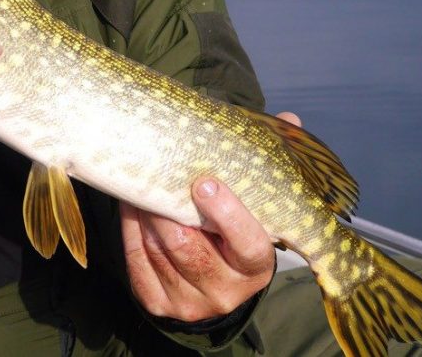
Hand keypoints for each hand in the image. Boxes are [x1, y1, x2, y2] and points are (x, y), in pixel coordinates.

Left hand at [121, 112, 301, 322]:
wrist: (213, 284)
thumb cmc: (235, 231)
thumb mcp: (255, 206)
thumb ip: (269, 165)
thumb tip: (290, 117)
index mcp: (256, 267)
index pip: (248, 242)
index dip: (226, 213)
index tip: (205, 182)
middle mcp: (225, 292)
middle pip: (189, 246)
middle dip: (170, 208)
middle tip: (158, 173)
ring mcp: (190, 303)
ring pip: (159, 250)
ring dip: (147, 213)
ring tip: (141, 183)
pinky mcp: (158, 304)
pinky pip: (137, 261)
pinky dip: (132, 229)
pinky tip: (133, 205)